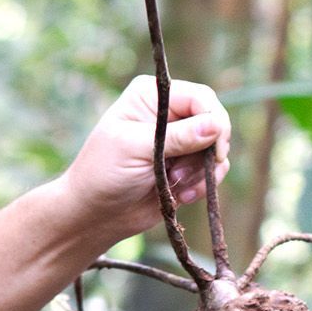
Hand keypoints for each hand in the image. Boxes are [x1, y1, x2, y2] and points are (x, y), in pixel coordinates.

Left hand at [60, 75, 230, 248]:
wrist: (94, 214)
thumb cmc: (104, 174)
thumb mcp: (137, 149)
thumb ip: (178, 137)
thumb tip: (217, 125)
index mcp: (151, 96)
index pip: (200, 97)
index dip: (214, 120)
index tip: (215, 149)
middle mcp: (169, 113)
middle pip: (215, 121)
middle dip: (207, 151)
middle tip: (180, 173)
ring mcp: (180, 140)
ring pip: (216, 148)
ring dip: (201, 172)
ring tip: (173, 185)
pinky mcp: (186, 166)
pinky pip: (214, 170)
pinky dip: (203, 185)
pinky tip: (180, 196)